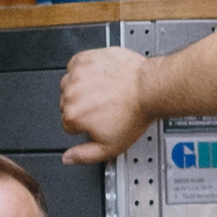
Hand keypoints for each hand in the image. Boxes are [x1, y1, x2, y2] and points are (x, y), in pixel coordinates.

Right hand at [58, 48, 153, 166]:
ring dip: (81, 87)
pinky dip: (85, 70)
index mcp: (73, 115)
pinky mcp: (85, 58)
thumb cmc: (134, 113)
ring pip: (69, 84)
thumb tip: (67, 158)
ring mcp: (77, 74)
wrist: (149, 88)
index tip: (97, 120)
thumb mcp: (109, 147)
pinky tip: (100, 78)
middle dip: (82, 106)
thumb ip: (84, 156)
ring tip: (102, 91)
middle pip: (67, 103)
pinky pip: (75, 65)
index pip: (68, 123)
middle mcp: (71, 93)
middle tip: (103, 106)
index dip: (84, 124)